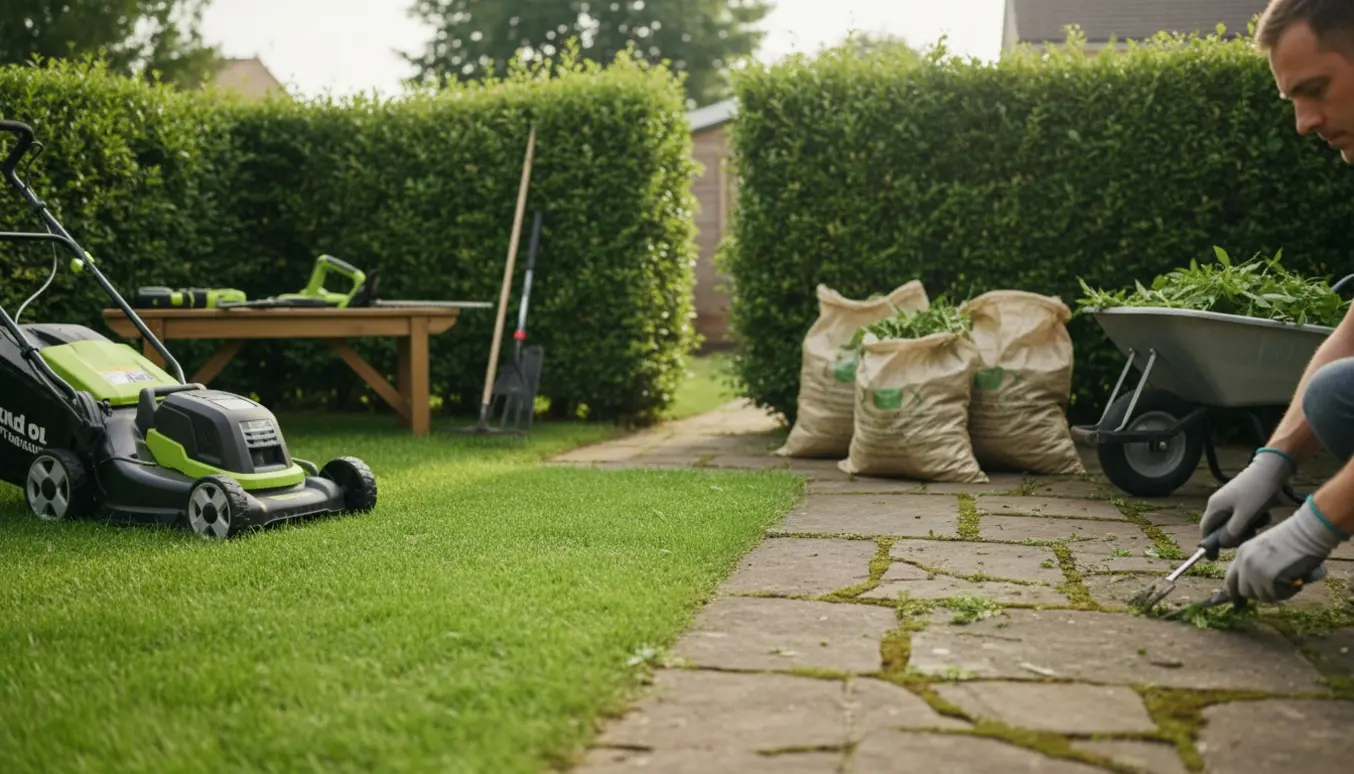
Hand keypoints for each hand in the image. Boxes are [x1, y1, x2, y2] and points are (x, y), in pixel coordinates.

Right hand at [1200, 449, 1294, 548]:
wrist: (1271, 469)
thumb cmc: (1257, 492)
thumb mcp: (1245, 516)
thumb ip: (1232, 532)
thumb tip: (1223, 543)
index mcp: (1215, 507)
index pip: (1206, 530)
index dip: (1210, 545)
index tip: (1215, 558)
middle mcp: (1219, 504)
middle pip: (1220, 528)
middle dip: (1234, 535)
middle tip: (1250, 535)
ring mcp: (1230, 500)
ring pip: (1234, 522)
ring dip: (1247, 527)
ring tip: (1261, 522)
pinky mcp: (1242, 498)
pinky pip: (1243, 515)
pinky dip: (1253, 519)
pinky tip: (1265, 515)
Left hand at [1225, 497, 1346, 602]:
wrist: (1307, 532)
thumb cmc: (1293, 538)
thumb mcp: (1265, 549)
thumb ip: (1257, 565)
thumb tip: (1258, 588)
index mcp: (1241, 553)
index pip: (1231, 579)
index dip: (1234, 594)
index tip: (1238, 605)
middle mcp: (1244, 563)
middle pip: (1245, 591)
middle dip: (1261, 594)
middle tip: (1278, 589)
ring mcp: (1254, 571)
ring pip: (1263, 596)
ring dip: (1277, 593)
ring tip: (1291, 579)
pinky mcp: (1268, 578)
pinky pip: (1277, 595)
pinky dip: (1289, 592)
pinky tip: (1296, 579)